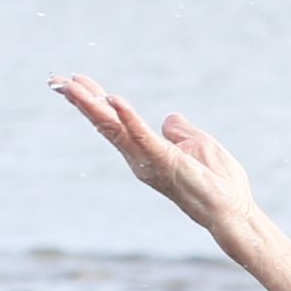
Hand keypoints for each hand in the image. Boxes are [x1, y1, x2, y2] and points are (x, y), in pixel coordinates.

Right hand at [52, 72, 256, 238]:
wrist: (234, 209)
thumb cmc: (218, 181)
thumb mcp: (197, 143)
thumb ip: (179, 130)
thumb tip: (169, 119)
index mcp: (146, 151)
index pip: (114, 121)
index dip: (95, 100)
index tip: (74, 81)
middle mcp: (141, 158)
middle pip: (105, 124)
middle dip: (82, 102)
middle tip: (56, 81)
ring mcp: (151, 162)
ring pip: (115, 129)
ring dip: (93, 106)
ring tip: (72, 86)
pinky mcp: (167, 162)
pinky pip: (145, 137)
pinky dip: (130, 118)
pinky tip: (114, 99)